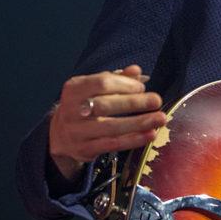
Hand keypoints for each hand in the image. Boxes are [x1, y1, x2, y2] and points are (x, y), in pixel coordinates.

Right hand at [48, 64, 165, 180]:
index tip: (142, 88)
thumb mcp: (94, 88)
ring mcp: (77, 131)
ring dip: (139, 123)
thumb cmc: (84, 105)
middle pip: (106, 105)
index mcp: (74, 89)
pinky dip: (133, 140)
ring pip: (111, 127)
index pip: (101, 83)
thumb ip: (115, 78)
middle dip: (134, 103)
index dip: (124, 84)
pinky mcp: (85, 149)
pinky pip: (112, 144)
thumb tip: (136, 70)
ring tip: (160, 119)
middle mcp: (72, 109)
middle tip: (157, 101)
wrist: (60, 134)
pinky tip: (150, 135)